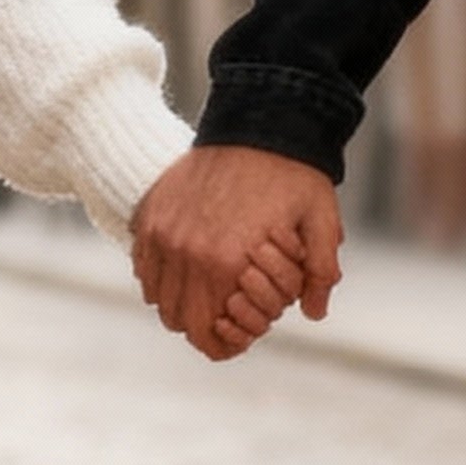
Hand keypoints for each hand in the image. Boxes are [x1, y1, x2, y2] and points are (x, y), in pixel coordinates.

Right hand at [132, 145, 343, 363]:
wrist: (259, 119)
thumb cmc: (293, 173)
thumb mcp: (321, 223)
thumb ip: (320, 274)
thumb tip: (314, 313)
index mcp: (225, 262)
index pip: (210, 334)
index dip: (228, 345)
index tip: (242, 335)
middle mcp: (186, 253)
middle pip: (181, 323)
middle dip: (206, 329)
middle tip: (228, 315)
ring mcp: (163, 234)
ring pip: (158, 299)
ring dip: (182, 306)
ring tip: (209, 293)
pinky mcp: (151, 215)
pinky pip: (144, 268)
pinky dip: (160, 279)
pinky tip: (187, 271)